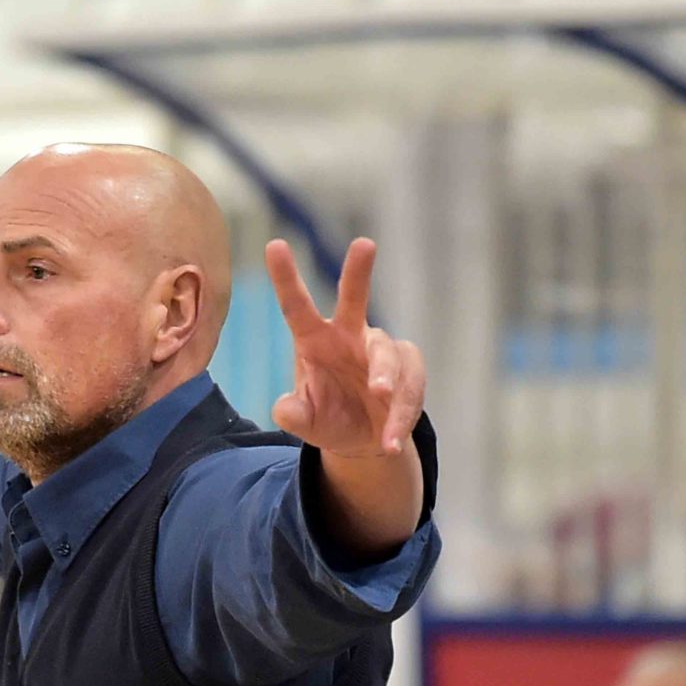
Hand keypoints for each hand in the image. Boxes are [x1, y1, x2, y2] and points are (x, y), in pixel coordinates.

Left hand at [265, 237, 424, 553]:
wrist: (365, 442)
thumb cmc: (328, 419)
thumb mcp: (306, 421)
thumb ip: (292, 415)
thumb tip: (283, 409)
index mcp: (314, 340)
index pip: (296, 307)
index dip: (285, 277)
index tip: (274, 245)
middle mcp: (348, 336)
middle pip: (354, 299)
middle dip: (358, 272)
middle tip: (364, 244)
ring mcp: (381, 349)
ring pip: (388, 354)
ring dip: (386, 377)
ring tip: (379, 399)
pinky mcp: (410, 368)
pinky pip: (410, 385)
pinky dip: (400, 413)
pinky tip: (388, 440)